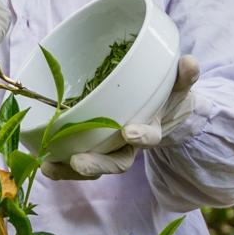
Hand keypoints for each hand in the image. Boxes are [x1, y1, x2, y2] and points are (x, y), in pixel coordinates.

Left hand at [42, 58, 199, 179]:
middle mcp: (129, 145)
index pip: (149, 137)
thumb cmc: (168, 95)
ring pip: (93, 166)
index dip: (141, 136)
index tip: (129, 132)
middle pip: (115, 162)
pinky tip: (43, 163)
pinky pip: (76, 161)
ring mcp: (110, 149)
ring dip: (71, 170)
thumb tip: (190, 64)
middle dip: (97, 164)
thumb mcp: (180, 85)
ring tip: (50, 167)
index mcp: (151, 128)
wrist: (162, 111)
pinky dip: (60, 165)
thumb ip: (185, 76)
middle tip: (79, 162)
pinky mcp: (92, 147)